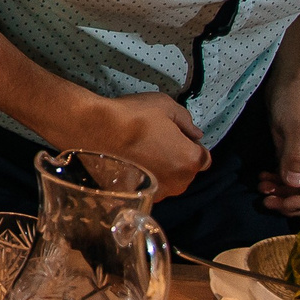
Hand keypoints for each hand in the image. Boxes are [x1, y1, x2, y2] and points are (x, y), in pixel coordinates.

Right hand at [72, 92, 210, 198]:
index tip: (176, 136)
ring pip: (167, 181)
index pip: (204, 157)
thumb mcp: (166, 105)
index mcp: (191, 160)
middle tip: (157, 142)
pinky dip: (144, 177)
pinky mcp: (137, 194)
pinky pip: (149, 186)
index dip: (191, 145)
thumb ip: (186, 120)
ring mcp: (158, 192)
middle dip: (177, 158)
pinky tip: (130, 163)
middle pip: (186, 171)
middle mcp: (179, 182)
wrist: (95, 130)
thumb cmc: (135, 116)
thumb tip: (195, 133)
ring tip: (141, 154)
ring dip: (161, 170)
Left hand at [259, 82, 299, 214]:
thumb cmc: (299, 99)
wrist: (291, 78)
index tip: (284, 203)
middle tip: (266, 201)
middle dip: (291, 203)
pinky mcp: (296, 157)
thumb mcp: (297, 127)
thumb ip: (296, 156)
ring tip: (260, 188)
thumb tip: (294, 184)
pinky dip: (277, 183)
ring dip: (282, 195)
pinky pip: (290, 179)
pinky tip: (262, 179)